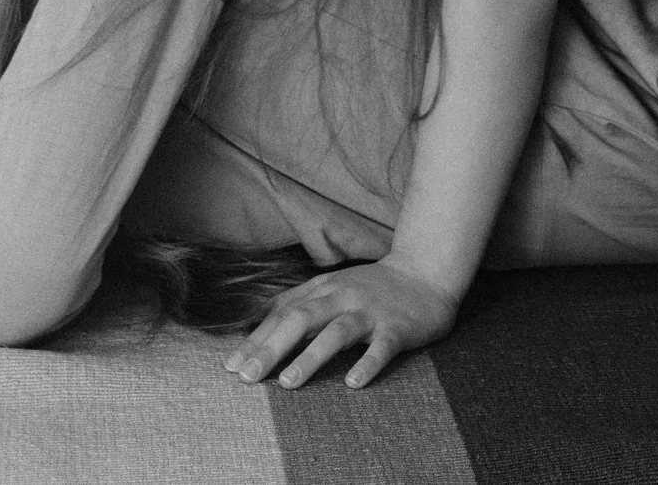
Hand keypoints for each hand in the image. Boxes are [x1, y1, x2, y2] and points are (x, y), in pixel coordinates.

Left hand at [223, 258, 460, 389]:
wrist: (426, 274)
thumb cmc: (371, 290)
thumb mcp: (330, 289)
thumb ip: (296, 305)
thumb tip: (254, 328)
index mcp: (322, 290)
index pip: (282, 314)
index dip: (256, 340)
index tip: (231, 367)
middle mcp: (342, 297)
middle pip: (301, 319)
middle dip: (272, 348)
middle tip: (247, 377)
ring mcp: (370, 312)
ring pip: (337, 332)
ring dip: (311, 356)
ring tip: (289, 383)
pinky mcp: (398, 328)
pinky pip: (382, 347)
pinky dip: (368, 364)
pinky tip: (353, 383)